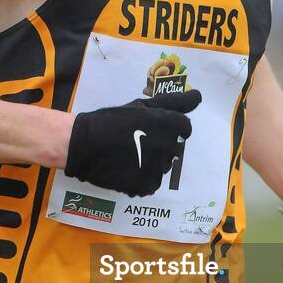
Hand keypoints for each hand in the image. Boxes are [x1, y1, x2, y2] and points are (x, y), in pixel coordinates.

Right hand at [64, 89, 201, 196]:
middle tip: (137, 141)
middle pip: (174, 148)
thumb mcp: (143, 105)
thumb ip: (175, 102)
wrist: (84, 143)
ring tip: (129, 155)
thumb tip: (198, 97)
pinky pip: (151, 182)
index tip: (151, 128)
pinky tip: (126, 167)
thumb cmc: (113, 120)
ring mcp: (157, 168)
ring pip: (163, 166)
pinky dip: (141, 177)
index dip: (169, 127)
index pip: (184, 129)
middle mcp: (168, 146)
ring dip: (152, 161)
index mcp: (170, 124)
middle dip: (161, 144)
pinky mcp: (145, 185)